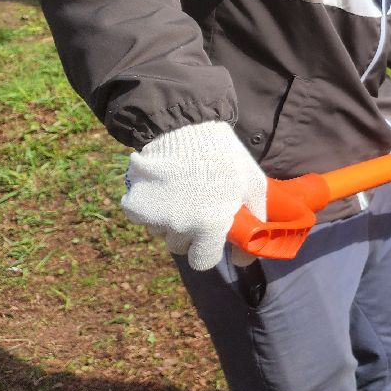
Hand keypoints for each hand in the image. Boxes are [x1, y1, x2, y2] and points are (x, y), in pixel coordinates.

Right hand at [122, 121, 267, 271]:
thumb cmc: (225, 158)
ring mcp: (155, 218)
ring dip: (169, 219)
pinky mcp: (134, 207)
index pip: (203, 261)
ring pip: (161, 232)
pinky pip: (144, 218)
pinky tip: (163, 187)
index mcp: (210, 225)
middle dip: (188, 233)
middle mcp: (180, 227)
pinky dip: (151, 207)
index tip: (210, 236)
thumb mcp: (252, 185)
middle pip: (180, 246)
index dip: (208, 249)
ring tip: (181, 191)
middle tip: (196, 206)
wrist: (186, 128)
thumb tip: (246, 259)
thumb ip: (255, 221)